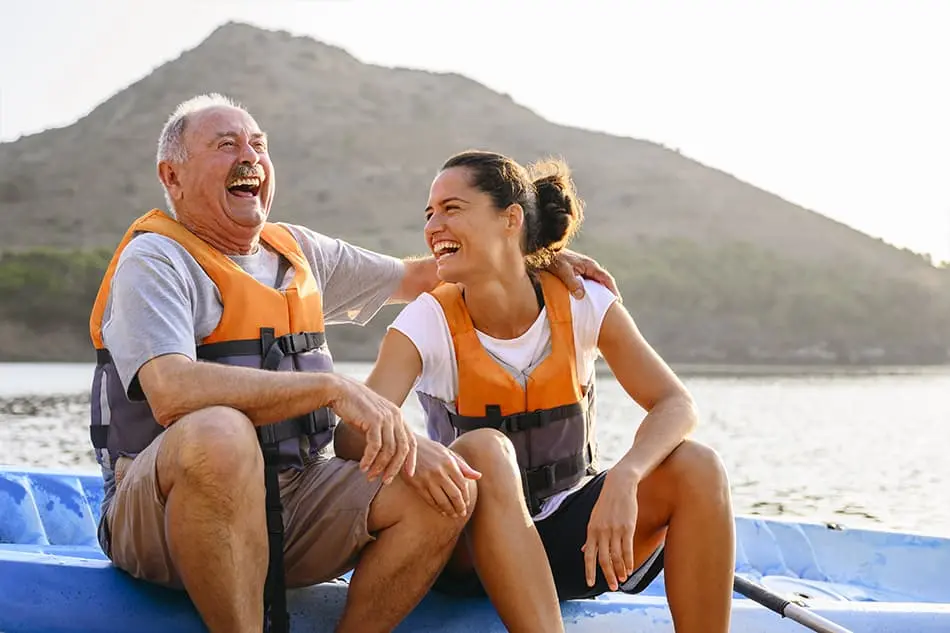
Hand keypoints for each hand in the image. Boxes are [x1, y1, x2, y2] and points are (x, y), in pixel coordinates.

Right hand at [328, 375, 416, 483]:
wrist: (341, 391)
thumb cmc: (356, 408)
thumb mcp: (375, 419)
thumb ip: (384, 432)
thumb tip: (388, 455)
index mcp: (398, 417)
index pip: (412, 442)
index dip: (411, 460)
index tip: (408, 475)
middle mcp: (395, 417)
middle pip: (402, 449)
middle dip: (395, 468)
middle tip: (385, 481)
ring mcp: (385, 418)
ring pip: (388, 450)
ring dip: (379, 466)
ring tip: (370, 476)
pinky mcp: (373, 420)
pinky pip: (374, 446)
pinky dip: (369, 459)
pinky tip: (362, 467)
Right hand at [404, 437, 480, 516]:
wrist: (406, 446)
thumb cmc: (430, 449)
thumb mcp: (447, 453)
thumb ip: (463, 466)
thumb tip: (478, 476)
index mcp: (449, 463)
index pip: (462, 484)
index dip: (466, 496)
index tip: (466, 503)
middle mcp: (440, 472)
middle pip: (455, 495)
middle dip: (460, 507)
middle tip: (462, 513)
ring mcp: (428, 480)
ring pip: (443, 501)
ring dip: (450, 510)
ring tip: (453, 515)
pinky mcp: (418, 486)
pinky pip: (430, 500)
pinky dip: (437, 508)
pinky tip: (442, 511)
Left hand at [547, 249, 620, 300]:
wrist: (545, 251)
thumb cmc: (555, 260)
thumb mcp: (564, 271)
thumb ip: (573, 282)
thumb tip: (581, 296)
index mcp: (590, 265)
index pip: (606, 279)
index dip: (612, 290)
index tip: (617, 301)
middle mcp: (589, 268)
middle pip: (603, 282)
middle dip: (608, 294)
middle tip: (612, 308)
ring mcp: (583, 270)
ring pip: (594, 284)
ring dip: (598, 294)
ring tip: (600, 307)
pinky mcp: (576, 274)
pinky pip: (586, 285)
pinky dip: (589, 293)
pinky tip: (586, 302)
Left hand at [582, 469, 638, 590]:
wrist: (619, 486)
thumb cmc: (606, 503)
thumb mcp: (594, 519)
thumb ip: (590, 536)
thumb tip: (585, 550)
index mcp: (591, 531)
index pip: (588, 555)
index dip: (588, 571)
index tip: (590, 584)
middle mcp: (601, 532)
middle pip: (603, 559)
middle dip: (607, 575)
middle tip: (611, 587)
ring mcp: (614, 530)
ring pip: (616, 556)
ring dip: (619, 571)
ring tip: (622, 580)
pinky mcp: (627, 527)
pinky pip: (627, 549)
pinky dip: (629, 562)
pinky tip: (630, 569)